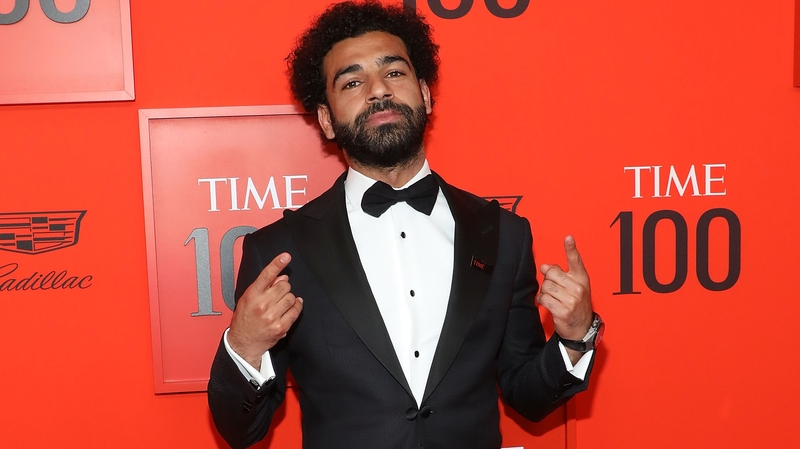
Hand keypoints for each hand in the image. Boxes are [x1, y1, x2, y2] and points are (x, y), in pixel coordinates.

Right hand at [228, 252, 302, 369]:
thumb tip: (281, 277)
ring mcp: (272, 317)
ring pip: (291, 297)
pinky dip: (297, 306)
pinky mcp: (281, 327)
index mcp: (252, 295)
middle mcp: (262, 305)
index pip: (266, 275)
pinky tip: (293, 306)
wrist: (243, 342)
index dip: (277, 264)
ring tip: (282, 303)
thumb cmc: (244, 319)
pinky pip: (296, 311)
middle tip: (278, 293)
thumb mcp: (248, 299)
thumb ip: (264, 286)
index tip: (286, 256)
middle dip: (283, 287)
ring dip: (289, 298)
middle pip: (284, 285)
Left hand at [536, 236, 592, 341]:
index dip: (571, 248)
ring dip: (545, 292)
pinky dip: (542, 300)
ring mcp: (571, 300)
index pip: (576, 261)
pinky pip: (543, 298)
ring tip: (552, 297)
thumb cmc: (576, 304)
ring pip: (546, 286)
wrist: (581, 328)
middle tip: (554, 289)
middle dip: (548, 280)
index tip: (568, 237)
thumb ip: (561, 274)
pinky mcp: (562, 310)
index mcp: (582, 279)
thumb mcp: (573, 287)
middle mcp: (578, 288)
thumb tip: (545, 266)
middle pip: (552, 273)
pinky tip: (548, 303)